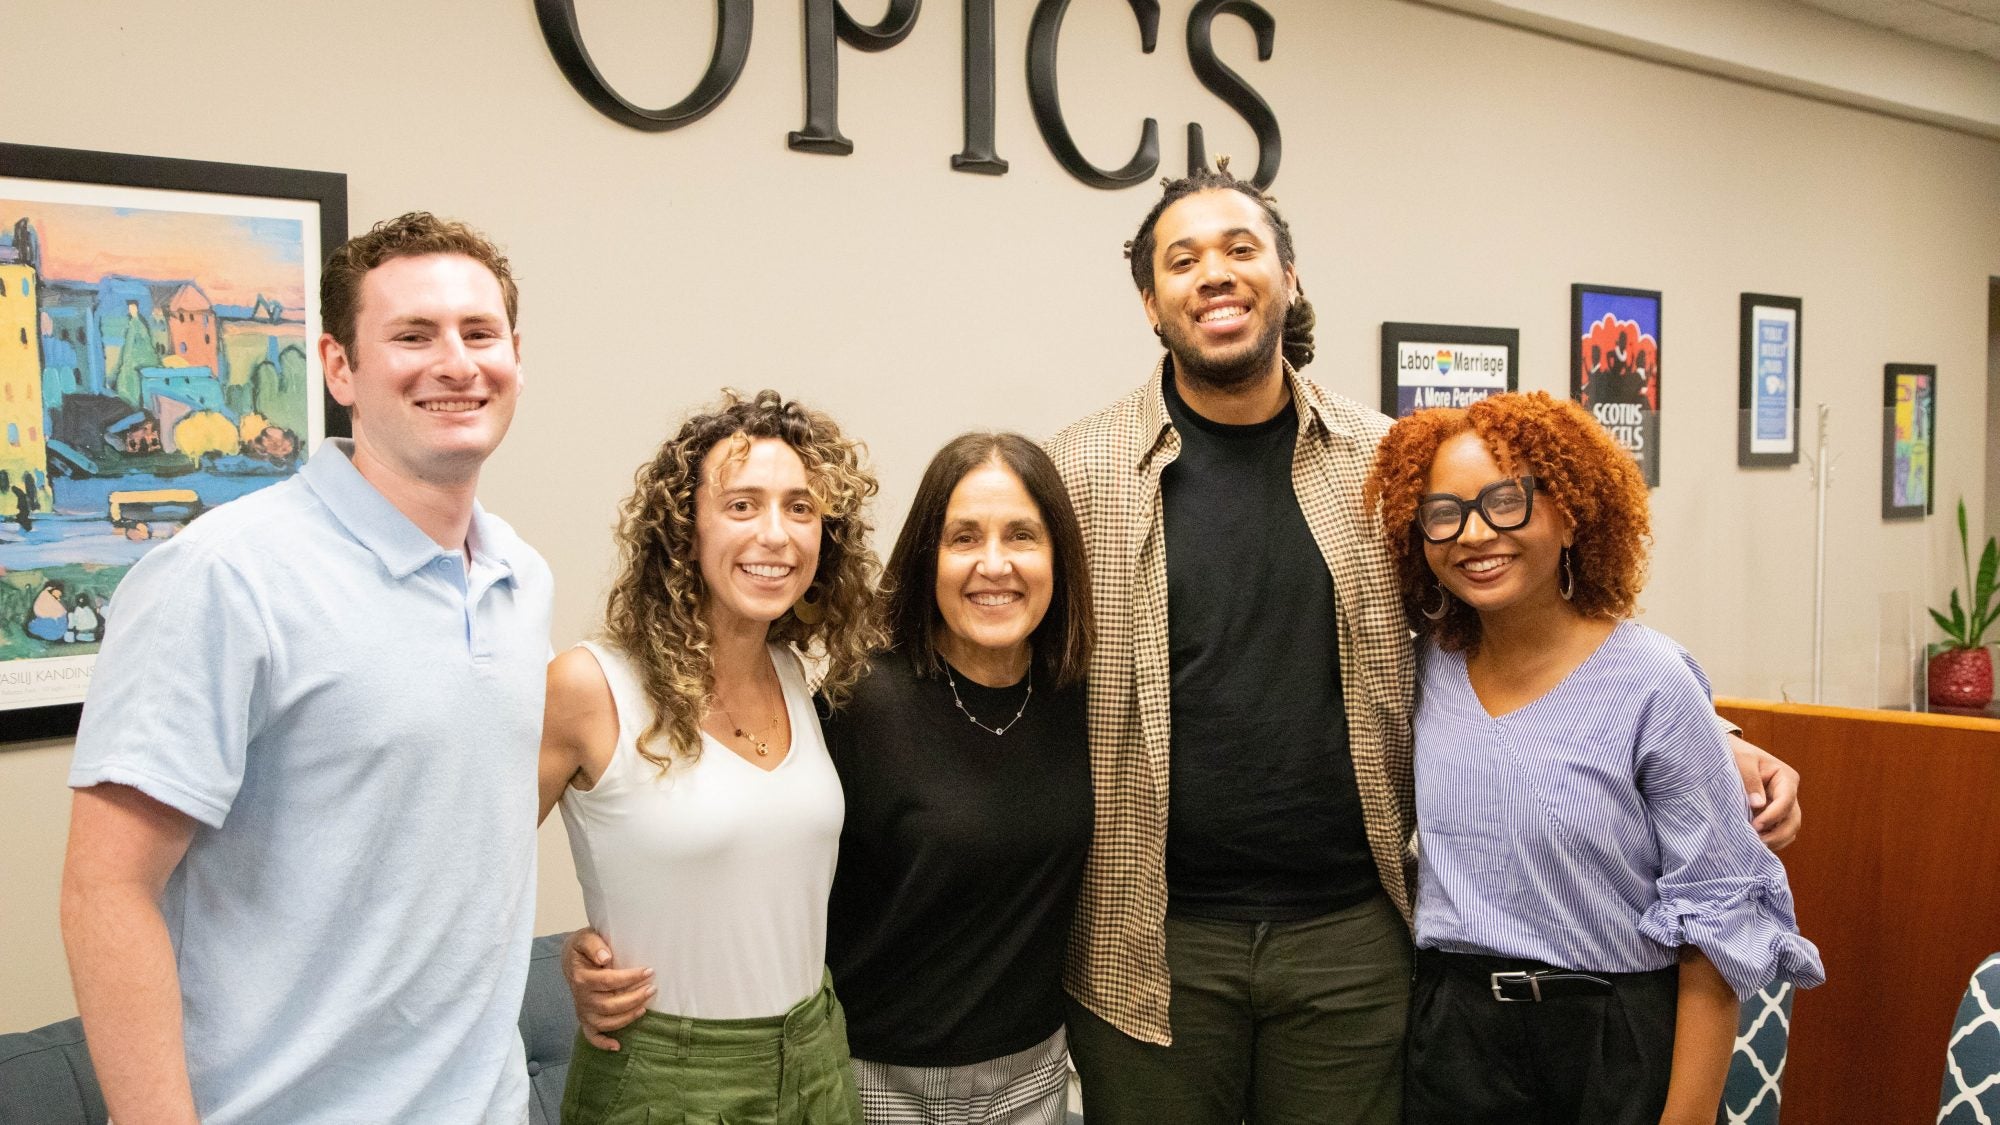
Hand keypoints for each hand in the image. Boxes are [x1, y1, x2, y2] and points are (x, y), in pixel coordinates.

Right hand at [561, 928, 654, 1049]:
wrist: (572, 958)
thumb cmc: (584, 947)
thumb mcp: (586, 938)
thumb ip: (594, 945)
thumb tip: (605, 958)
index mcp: (582, 978)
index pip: (609, 981)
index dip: (630, 977)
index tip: (649, 971)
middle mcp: (581, 997)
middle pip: (610, 1004)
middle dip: (634, 998)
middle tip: (652, 988)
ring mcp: (583, 1010)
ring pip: (605, 1022)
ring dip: (627, 1017)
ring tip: (645, 1007)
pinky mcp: (585, 1019)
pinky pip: (591, 1036)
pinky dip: (603, 1043)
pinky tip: (617, 1046)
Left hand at [1729, 736, 1800, 850]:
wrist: (1724, 755)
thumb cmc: (1734, 753)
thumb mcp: (1741, 760)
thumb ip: (1750, 780)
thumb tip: (1758, 805)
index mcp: (1785, 777)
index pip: (1786, 800)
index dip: (1773, 816)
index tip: (1754, 826)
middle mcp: (1789, 793)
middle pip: (1793, 820)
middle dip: (1777, 834)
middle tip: (1756, 843)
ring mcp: (1782, 806)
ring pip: (1788, 830)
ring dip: (1774, 841)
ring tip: (1754, 846)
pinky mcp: (1772, 816)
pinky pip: (1777, 832)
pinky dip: (1769, 840)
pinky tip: (1754, 844)